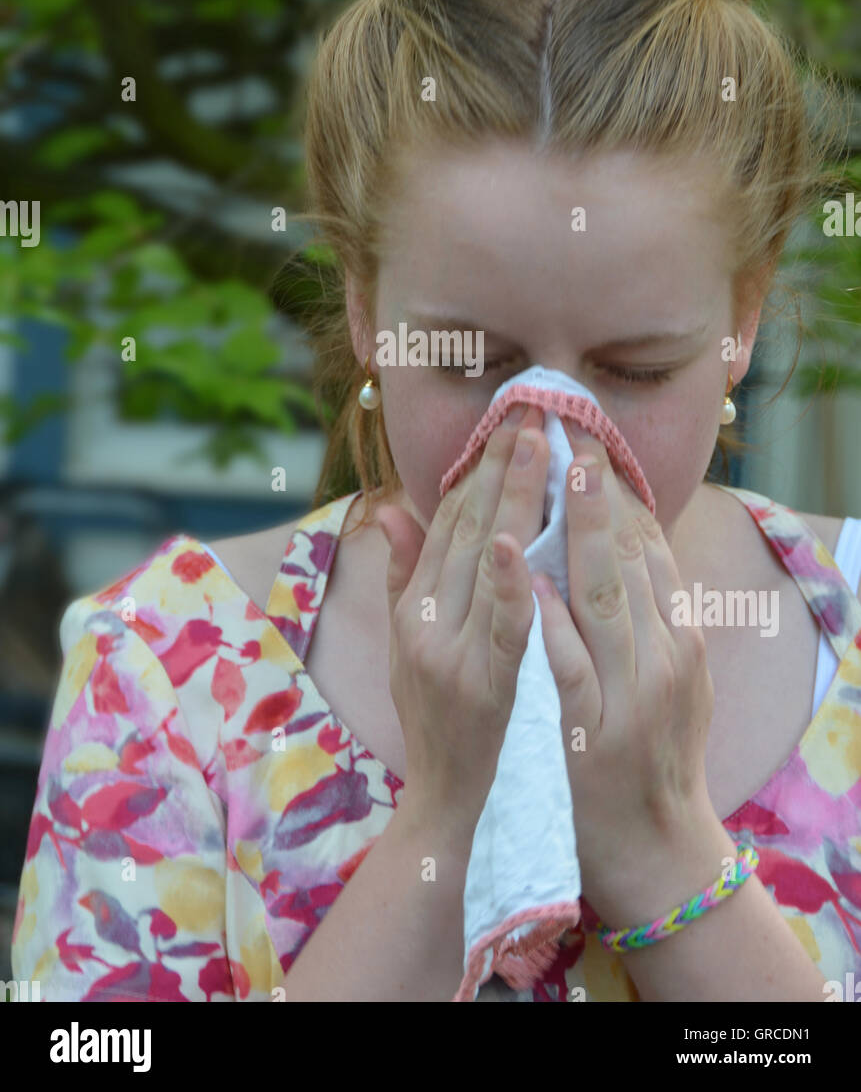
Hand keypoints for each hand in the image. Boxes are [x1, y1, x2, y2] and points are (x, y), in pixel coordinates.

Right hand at [375, 404, 549, 841]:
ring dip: (517, 500)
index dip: (475, 470)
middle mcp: (425, 626)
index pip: (446, 524)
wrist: (457, 814)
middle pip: (466, 529)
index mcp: (415, 612)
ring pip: (485, 563)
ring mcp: (453, 657)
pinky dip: (508, 582)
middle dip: (502, 466)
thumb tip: (389, 509)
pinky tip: (520, 539)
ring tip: (546, 446)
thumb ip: (402, 578)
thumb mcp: (410, 653)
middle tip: (533, 412)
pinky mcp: (485, 691)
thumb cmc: (443, 728)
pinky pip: (501, 627)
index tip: (505, 424)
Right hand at [534, 423, 718, 920]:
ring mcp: (680, 655)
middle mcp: (649, 657)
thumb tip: (508, 565)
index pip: (577, 569)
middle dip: (592, 490)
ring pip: (648, 559)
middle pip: (618, 552)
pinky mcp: (695, 658)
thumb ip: (535, 642)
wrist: (652, 847)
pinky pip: (670, 581)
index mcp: (601, 675)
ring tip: (595, 456)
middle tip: (568, 431)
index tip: (543, 454)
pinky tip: (631, 512)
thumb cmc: (574, 798)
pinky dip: (647, 538)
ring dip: (621, 504)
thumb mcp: (546, 729)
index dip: (561, 510)